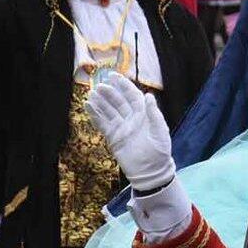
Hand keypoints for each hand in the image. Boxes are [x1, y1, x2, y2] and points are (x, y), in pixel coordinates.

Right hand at [85, 72, 175, 191]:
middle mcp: (131, 118)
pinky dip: (94, 115)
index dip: (123, 85)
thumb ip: (154, 114)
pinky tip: (87, 106)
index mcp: (143, 114)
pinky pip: (102, 124)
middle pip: (118, 102)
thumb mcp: (160, 131)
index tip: (113, 76)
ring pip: (108, 111)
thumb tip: (148, 95)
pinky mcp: (113, 138)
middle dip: (109, 93)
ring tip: (91, 94)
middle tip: (98, 86)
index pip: (131, 95)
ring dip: (100, 102)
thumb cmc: (160, 152)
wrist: (150, 172)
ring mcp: (121, 127)